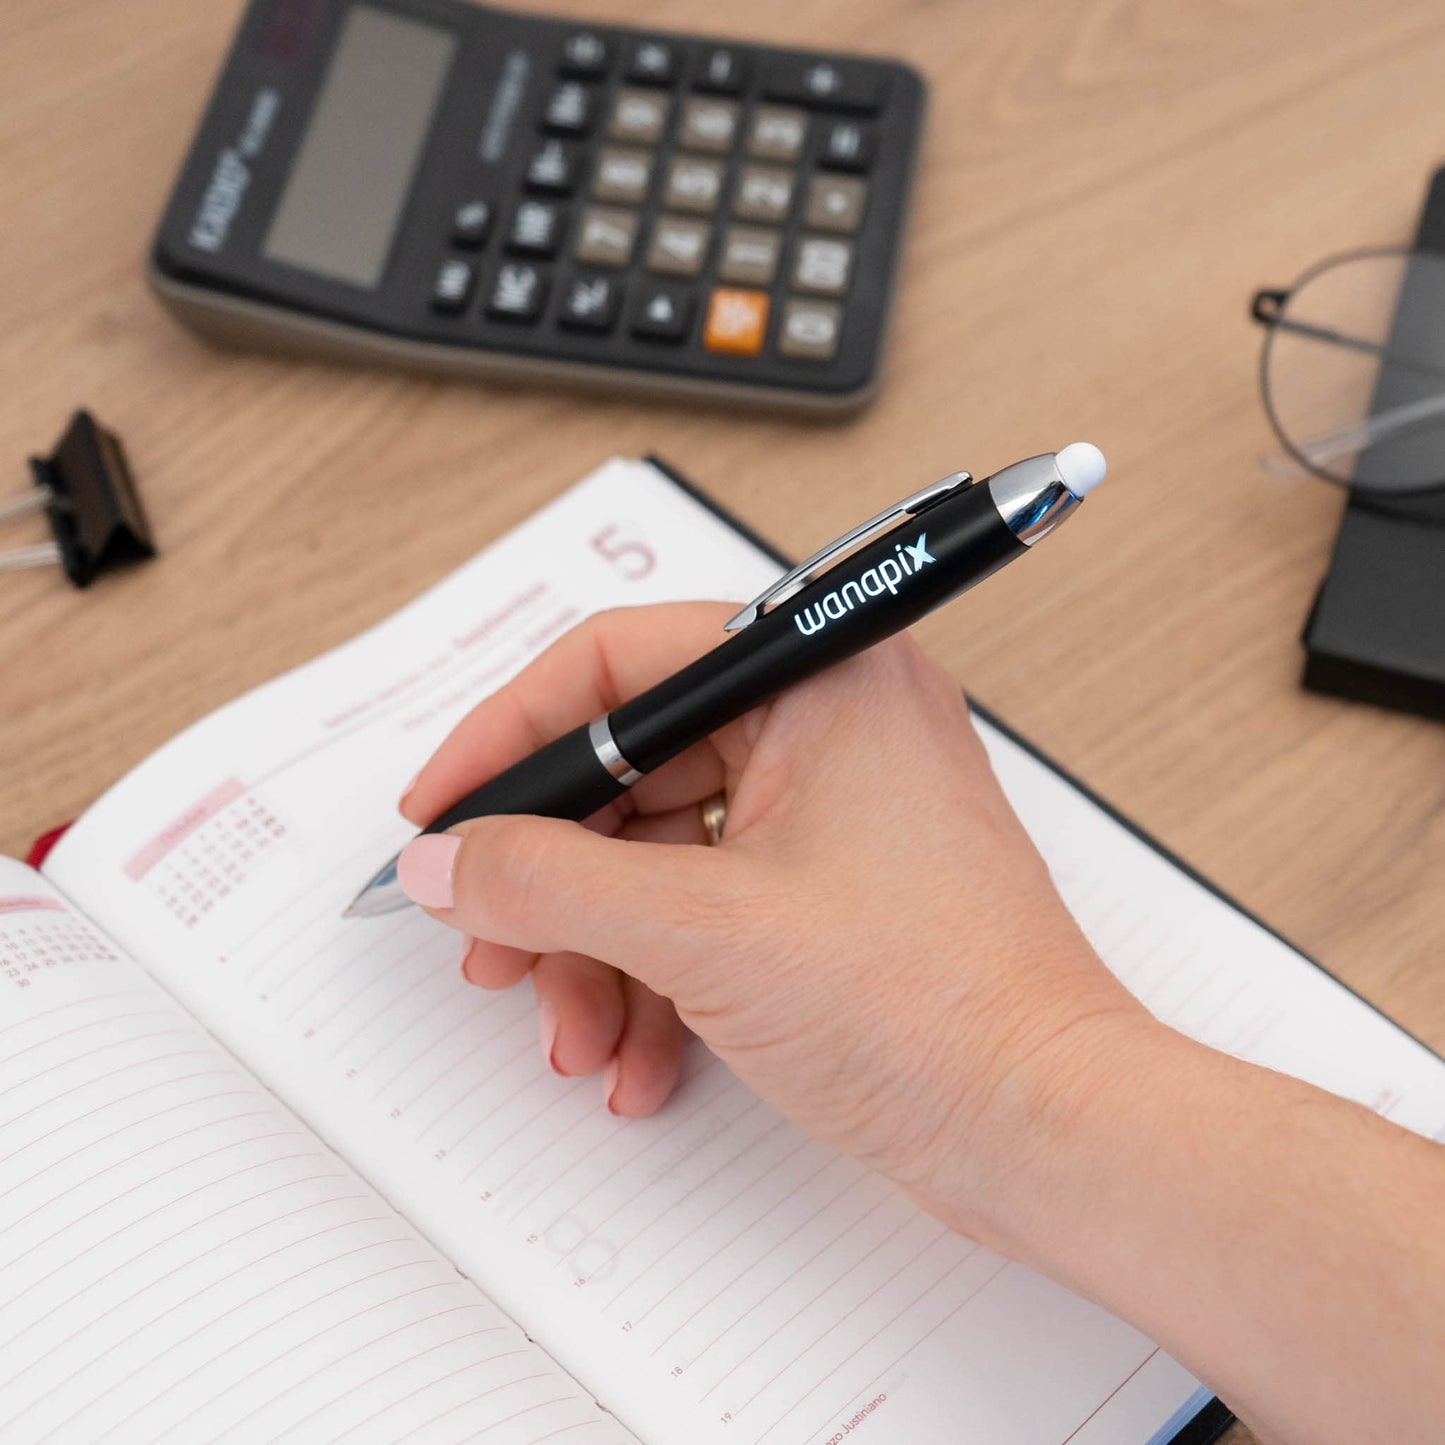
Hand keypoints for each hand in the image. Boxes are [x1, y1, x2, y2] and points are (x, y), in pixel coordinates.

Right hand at [398, 603, 1154, 1240]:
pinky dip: (659, 979)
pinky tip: (640, 1057)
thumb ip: (547, 883)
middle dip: (554, 878)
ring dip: (599, 951)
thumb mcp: (700, 932)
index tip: (444, 806)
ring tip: (574, 1032)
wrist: (1045, 1128)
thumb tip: (452, 858)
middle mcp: (831, 725)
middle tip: (491, 940)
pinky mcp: (832, 890)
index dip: (513, 735)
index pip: (621, 663)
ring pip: (661, 855)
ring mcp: (835, 811)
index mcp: (821, 677)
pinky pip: (708, 907)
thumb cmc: (934, 1005)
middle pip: (632, 773)